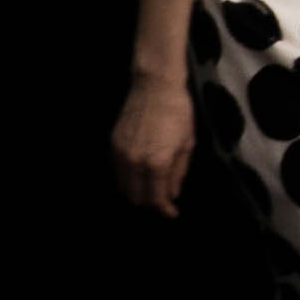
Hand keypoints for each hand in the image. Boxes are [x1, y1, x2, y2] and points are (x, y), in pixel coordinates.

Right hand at [112, 74, 195, 215]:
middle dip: (150, 203)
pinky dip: (128, 178)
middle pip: (136, 197)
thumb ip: (178, 172)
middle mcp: (135, 162)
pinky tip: (139, 173)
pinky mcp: (113, 144)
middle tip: (162, 200)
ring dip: (137, 192)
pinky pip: (118, 171)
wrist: (155, 87)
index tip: (171, 213)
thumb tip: (172, 194)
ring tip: (151, 188)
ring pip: (124, 186)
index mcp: (157, 164)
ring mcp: (121, 154)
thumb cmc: (178, 113)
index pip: (156, 198)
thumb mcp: (187, 144)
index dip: (164, 209)